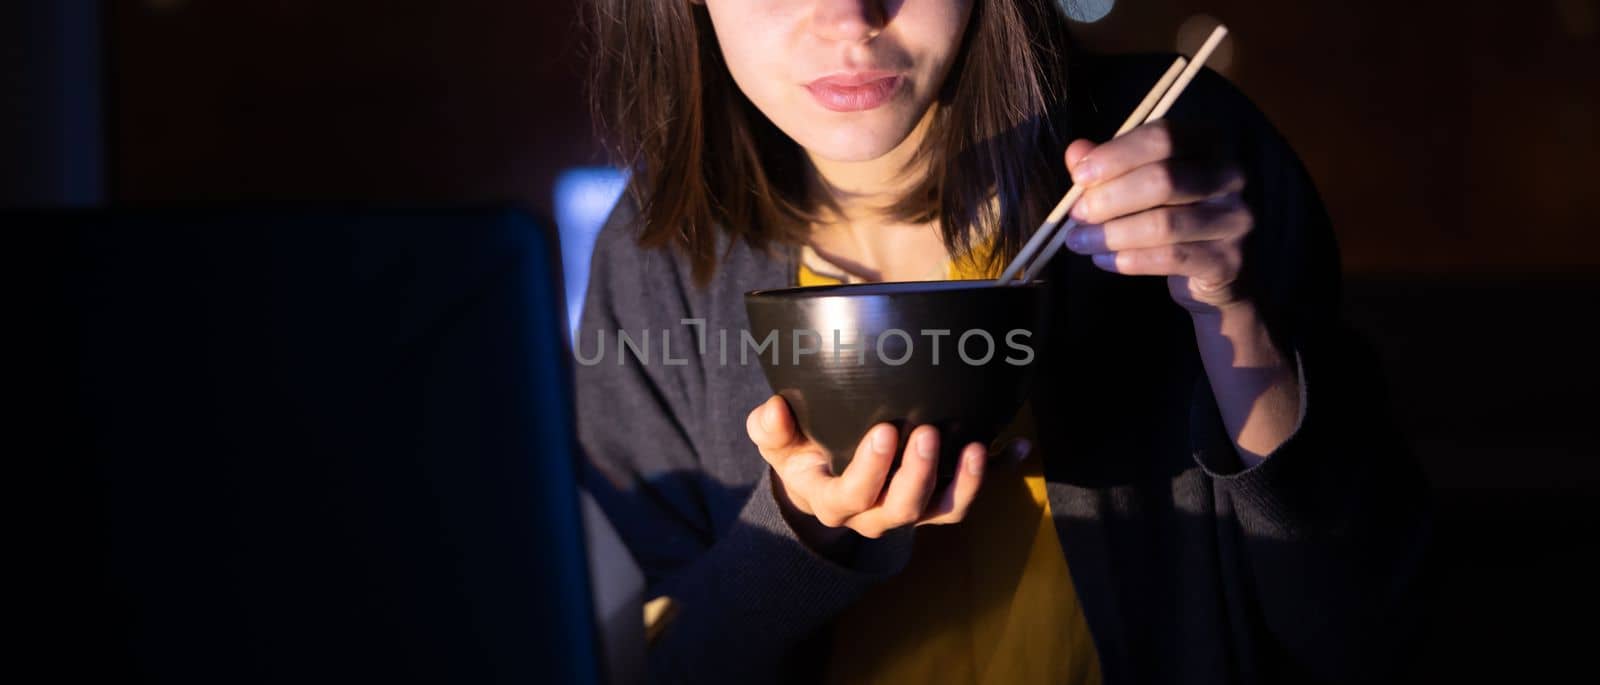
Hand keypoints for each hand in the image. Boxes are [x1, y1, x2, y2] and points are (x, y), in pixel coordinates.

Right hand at [745, 396, 1002, 542]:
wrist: (824, 477)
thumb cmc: (800, 451)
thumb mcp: (776, 441)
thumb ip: (769, 427)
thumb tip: (774, 408)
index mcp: (834, 500)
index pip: (852, 496)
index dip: (871, 470)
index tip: (883, 430)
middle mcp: (875, 513)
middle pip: (903, 509)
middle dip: (918, 474)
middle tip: (928, 432)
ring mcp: (911, 508)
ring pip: (943, 510)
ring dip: (965, 483)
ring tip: (977, 447)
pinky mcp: (938, 498)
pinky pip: (970, 491)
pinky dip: (997, 472)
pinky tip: (1019, 446)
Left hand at [1061, 120, 1251, 313]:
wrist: (1215, 270)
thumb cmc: (1173, 213)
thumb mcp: (1140, 181)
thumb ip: (1110, 164)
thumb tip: (1075, 153)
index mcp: (1210, 142)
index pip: (1163, 137)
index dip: (1116, 155)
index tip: (1079, 177)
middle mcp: (1231, 175)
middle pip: (1163, 180)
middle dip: (1109, 198)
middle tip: (1076, 215)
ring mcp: (1235, 218)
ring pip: (1163, 224)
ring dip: (1111, 234)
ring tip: (1078, 241)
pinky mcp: (1228, 260)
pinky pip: (1170, 258)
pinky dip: (1128, 260)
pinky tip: (1102, 260)